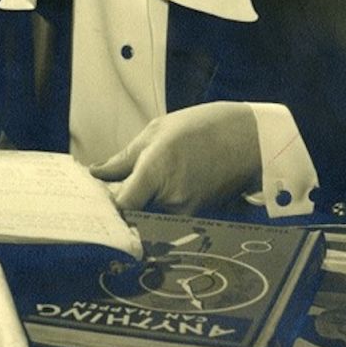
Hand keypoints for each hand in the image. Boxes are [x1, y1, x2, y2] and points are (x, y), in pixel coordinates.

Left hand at [89, 102, 260, 213]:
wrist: (251, 140)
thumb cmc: (203, 128)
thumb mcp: (156, 131)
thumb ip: (124, 158)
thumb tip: (97, 173)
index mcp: (157, 171)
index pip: (121, 206)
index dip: (104, 205)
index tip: (94, 197)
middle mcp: (171, 198)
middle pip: (131, 215)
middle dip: (116, 207)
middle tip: (105, 192)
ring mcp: (186, 212)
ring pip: (148, 218)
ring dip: (136, 208)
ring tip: (133, 185)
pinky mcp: (197, 218)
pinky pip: (166, 218)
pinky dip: (155, 209)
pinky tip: (156, 190)